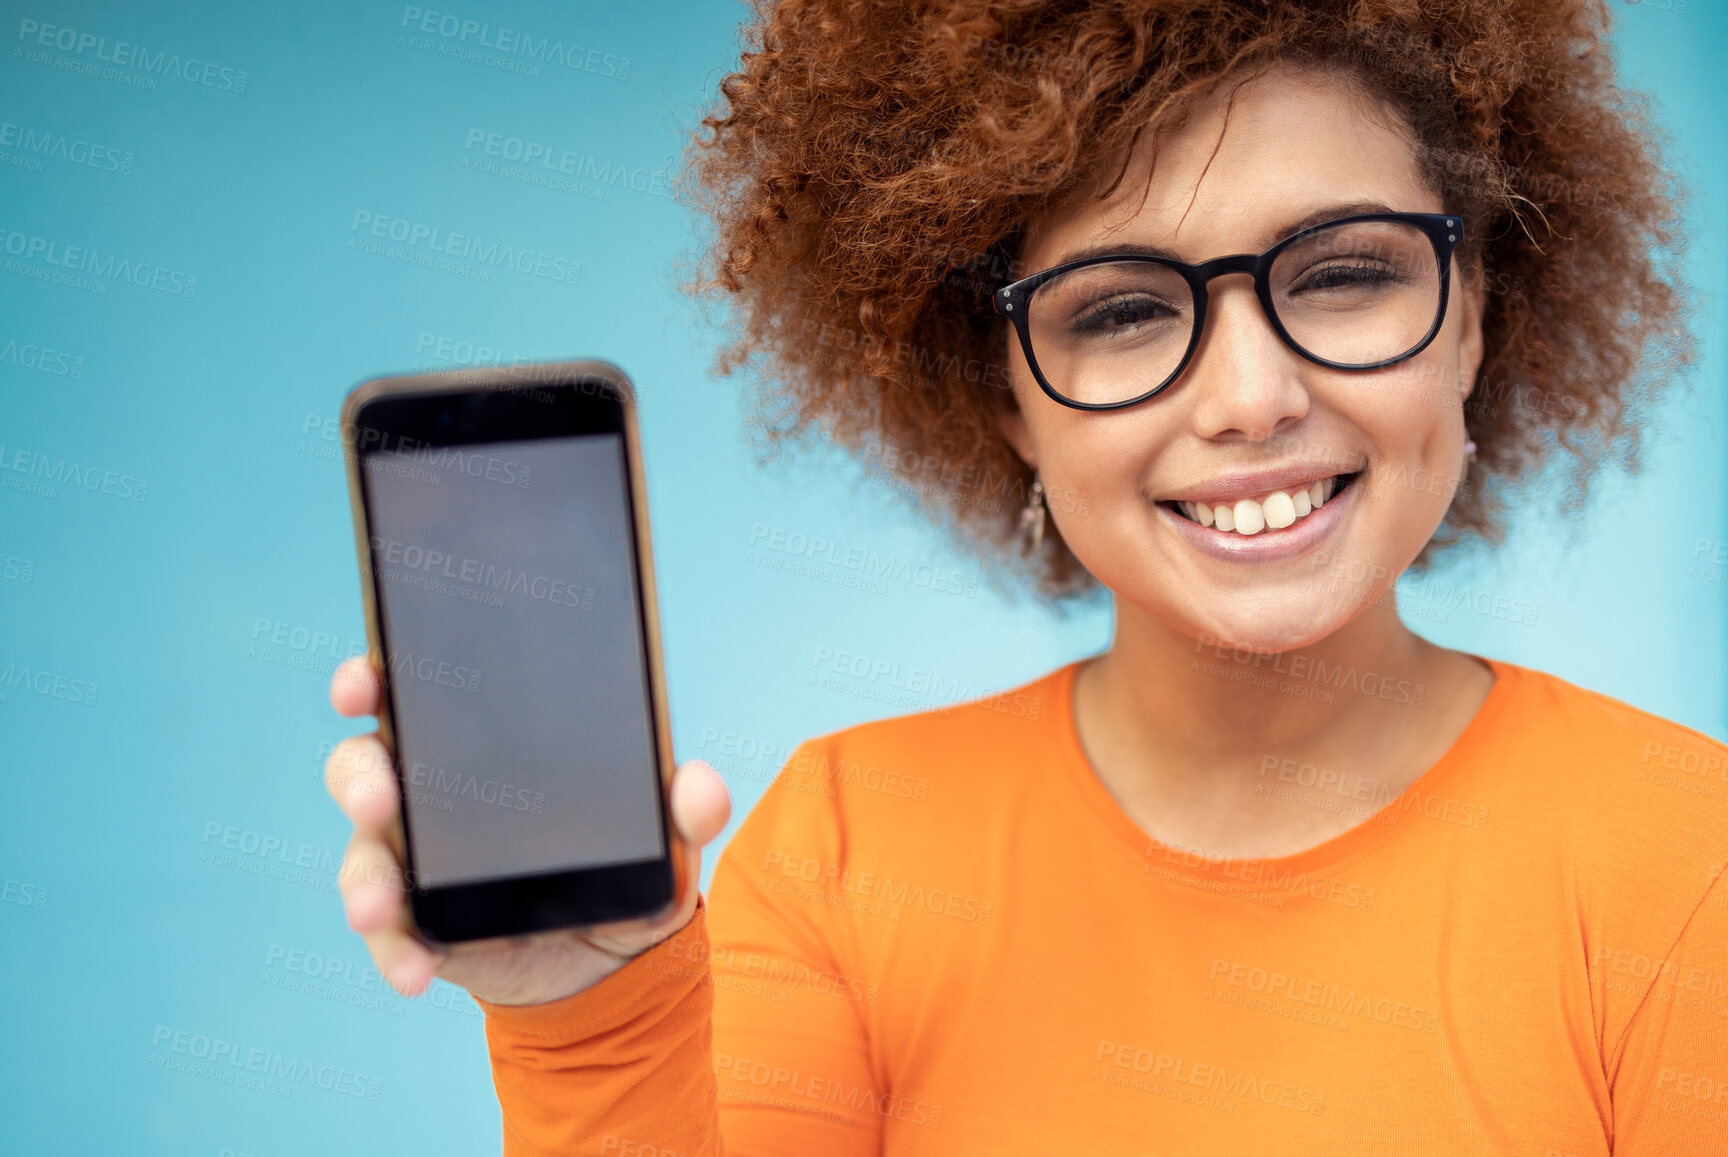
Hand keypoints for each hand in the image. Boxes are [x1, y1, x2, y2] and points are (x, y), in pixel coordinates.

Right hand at [323, 656, 730, 1006]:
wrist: (612, 956)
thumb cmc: (624, 861)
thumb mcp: (665, 834)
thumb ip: (685, 808)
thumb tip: (701, 786)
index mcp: (479, 743)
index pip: (413, 692)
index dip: (376, 677)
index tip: (368, 680)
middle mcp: (430, 794)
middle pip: (366, 765)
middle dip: (360, 775)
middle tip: (379, 796)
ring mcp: (416, 862)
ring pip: (366, 853)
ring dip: (365, 877)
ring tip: (380, 905)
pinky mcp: (420, 926)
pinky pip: (391, 936)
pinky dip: (395, 953)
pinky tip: (414, 971)